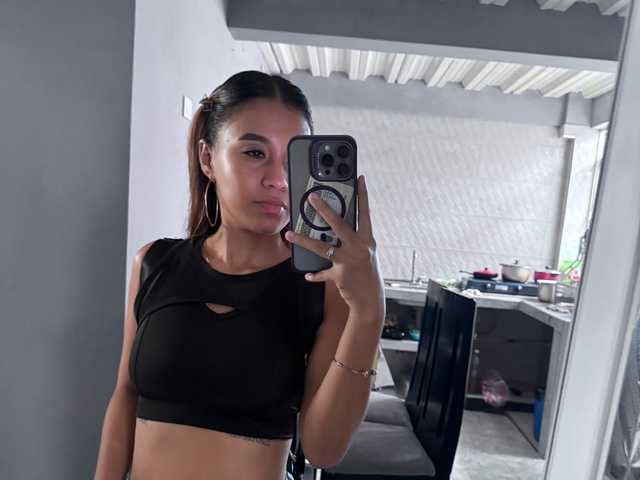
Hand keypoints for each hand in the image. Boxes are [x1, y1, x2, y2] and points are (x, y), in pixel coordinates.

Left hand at [284, 175, 383, 313]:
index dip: (363, 195)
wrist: (370, 299)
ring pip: (322, 247)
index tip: (360, 179)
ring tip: (290, 234)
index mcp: (367, 239)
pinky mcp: (340, 274)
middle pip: (339, 224)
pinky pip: (323, 272)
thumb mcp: (365, 253)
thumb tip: (336, 228)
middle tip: (312, 197)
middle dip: (324, 210)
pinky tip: (308, 274)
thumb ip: (354, 240)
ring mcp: (349, 260)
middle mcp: (359, 247)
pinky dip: (315, 274)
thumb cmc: (367, 274)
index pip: (365, 213)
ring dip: (304, 240)